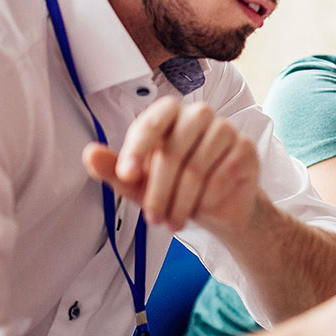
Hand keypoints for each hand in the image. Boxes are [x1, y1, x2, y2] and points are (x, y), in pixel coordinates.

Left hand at [82, 97, 261, 231]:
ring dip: (182, 202)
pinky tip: (203, 207)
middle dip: (159, 191)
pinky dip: (208, 199)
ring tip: (173, 221)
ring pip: (197, 167)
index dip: (137, 149)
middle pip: (173, 150)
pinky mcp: (245, 148)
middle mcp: (198, 114)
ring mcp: (225, 129)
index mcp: (169, 114)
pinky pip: (223, 175)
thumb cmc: (176, 188)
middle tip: (152, 218)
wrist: (220, 207)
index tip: (126, 175)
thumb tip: (90, 154)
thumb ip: (115, 169)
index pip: (152, 122)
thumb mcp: (140, 184)